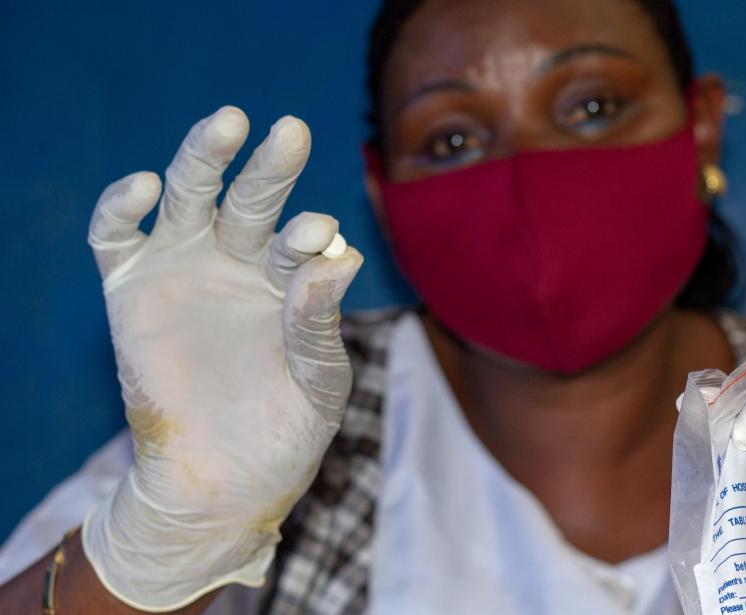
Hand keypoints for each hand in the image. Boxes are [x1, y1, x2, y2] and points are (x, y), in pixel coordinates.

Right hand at [82, 107, 362, 610]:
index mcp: (288, 278)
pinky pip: (116, 234)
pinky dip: (122, 205)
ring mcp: (182, 268)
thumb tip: (337, 255)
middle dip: (269, 166)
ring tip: (228, 124)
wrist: (222, 480)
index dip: (310, 232)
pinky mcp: (129, 287)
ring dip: (203, 158)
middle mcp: (237, 262)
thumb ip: (320, 321)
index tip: (318, 235)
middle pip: (250, 199)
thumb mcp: (320, 380)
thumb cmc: (285, 428)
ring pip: (188, 196)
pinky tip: (144, 186)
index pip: (301, 238)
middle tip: (292, 132)